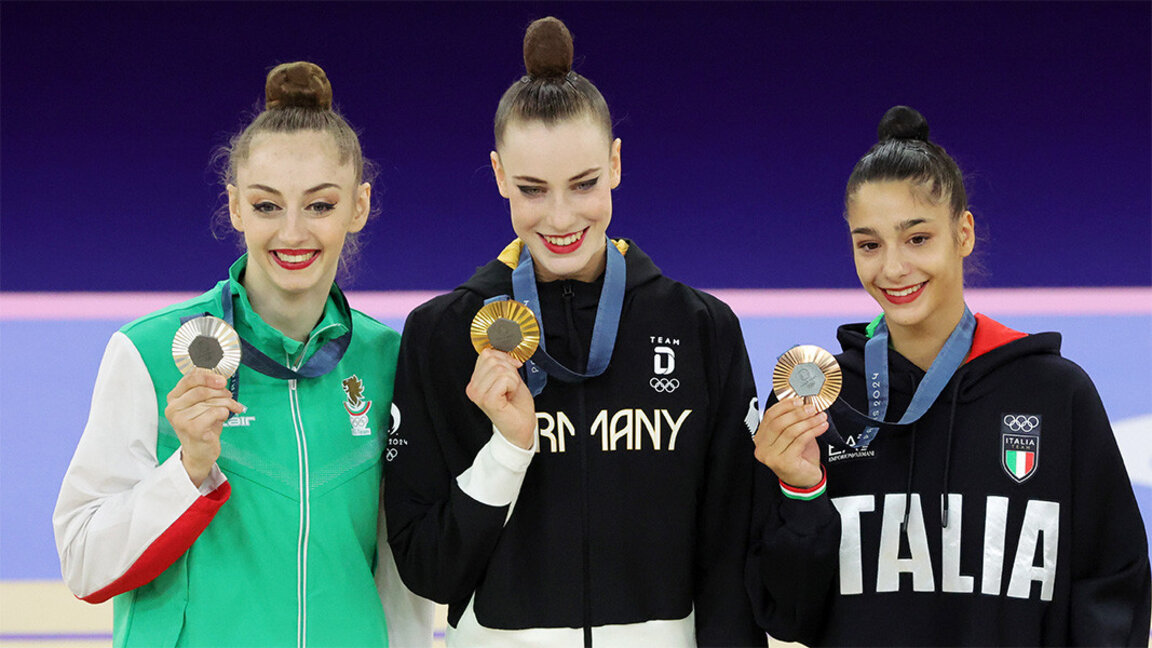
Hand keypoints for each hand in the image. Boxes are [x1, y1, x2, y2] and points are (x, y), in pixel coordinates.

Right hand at [164, 369, 244, 487]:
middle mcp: (173, 408)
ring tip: (232, 407)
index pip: (190, 378)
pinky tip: (224, 417)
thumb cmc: (202, 426)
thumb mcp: (202, 404)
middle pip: (201, 390)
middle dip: (220, 392)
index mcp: (174, 398)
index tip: (222, 380)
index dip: (208, 376)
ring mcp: (180, 419)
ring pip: (210, 402)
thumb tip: (220, 377)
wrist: (200, 452)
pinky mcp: (192, 429)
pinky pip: (214, 412)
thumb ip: (207, 390)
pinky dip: (224, 412)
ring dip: (226, 403)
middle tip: (229, 396)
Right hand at [465, 349, 535, 448]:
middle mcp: (473, 387)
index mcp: (475, 381)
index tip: (512, 369)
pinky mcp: (488, 400)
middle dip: (509, 369)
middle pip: (492, 359)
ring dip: (512, 378)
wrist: (521, 428)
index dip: (504, 358)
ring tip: (510, 391)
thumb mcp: (510, 377)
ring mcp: (478, 394)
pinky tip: (510, 396)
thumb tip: (504, 344)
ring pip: (499, 368)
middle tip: (511, 385)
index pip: (486, 354)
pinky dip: (513, 384)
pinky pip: (504, 379)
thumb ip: (503, 363)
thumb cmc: (516, 405)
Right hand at [753, 398, 827, 488]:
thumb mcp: (793, 437)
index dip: (784, 406)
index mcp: (761, 439)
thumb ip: (794, 422)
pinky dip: (812, 431)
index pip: (769, 416)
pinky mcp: (784, 462)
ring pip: (790, 431)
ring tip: (820, 417)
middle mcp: (762, 448)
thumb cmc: (798, 458)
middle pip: (779, 423)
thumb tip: (803, 404)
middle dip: (797, 413)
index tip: (798, 400)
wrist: (804, 481)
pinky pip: (800, 441)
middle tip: (811, 408)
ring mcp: (771, 456)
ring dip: (808, 421)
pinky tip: (821, 427)